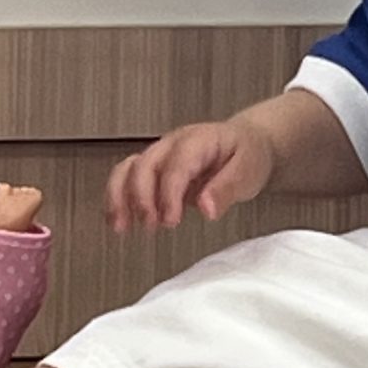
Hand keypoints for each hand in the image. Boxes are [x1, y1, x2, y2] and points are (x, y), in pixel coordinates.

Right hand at [106, 117, 274, 232]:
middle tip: (151, 226)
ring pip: (128, 168)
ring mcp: (161, 153)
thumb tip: (206, 209)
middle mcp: (174, 143)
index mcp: (199, 140)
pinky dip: (119, 198)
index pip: (176, 165)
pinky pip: (127, 177)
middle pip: (145, 164)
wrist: (248, 142)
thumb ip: (227, 189)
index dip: (169, 194)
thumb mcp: (248, 171)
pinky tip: (121, 221)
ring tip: (122, 227)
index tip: (170, 220)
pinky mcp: (155, 167)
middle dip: (142, 198)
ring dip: (120, 197)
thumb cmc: (248, 155)